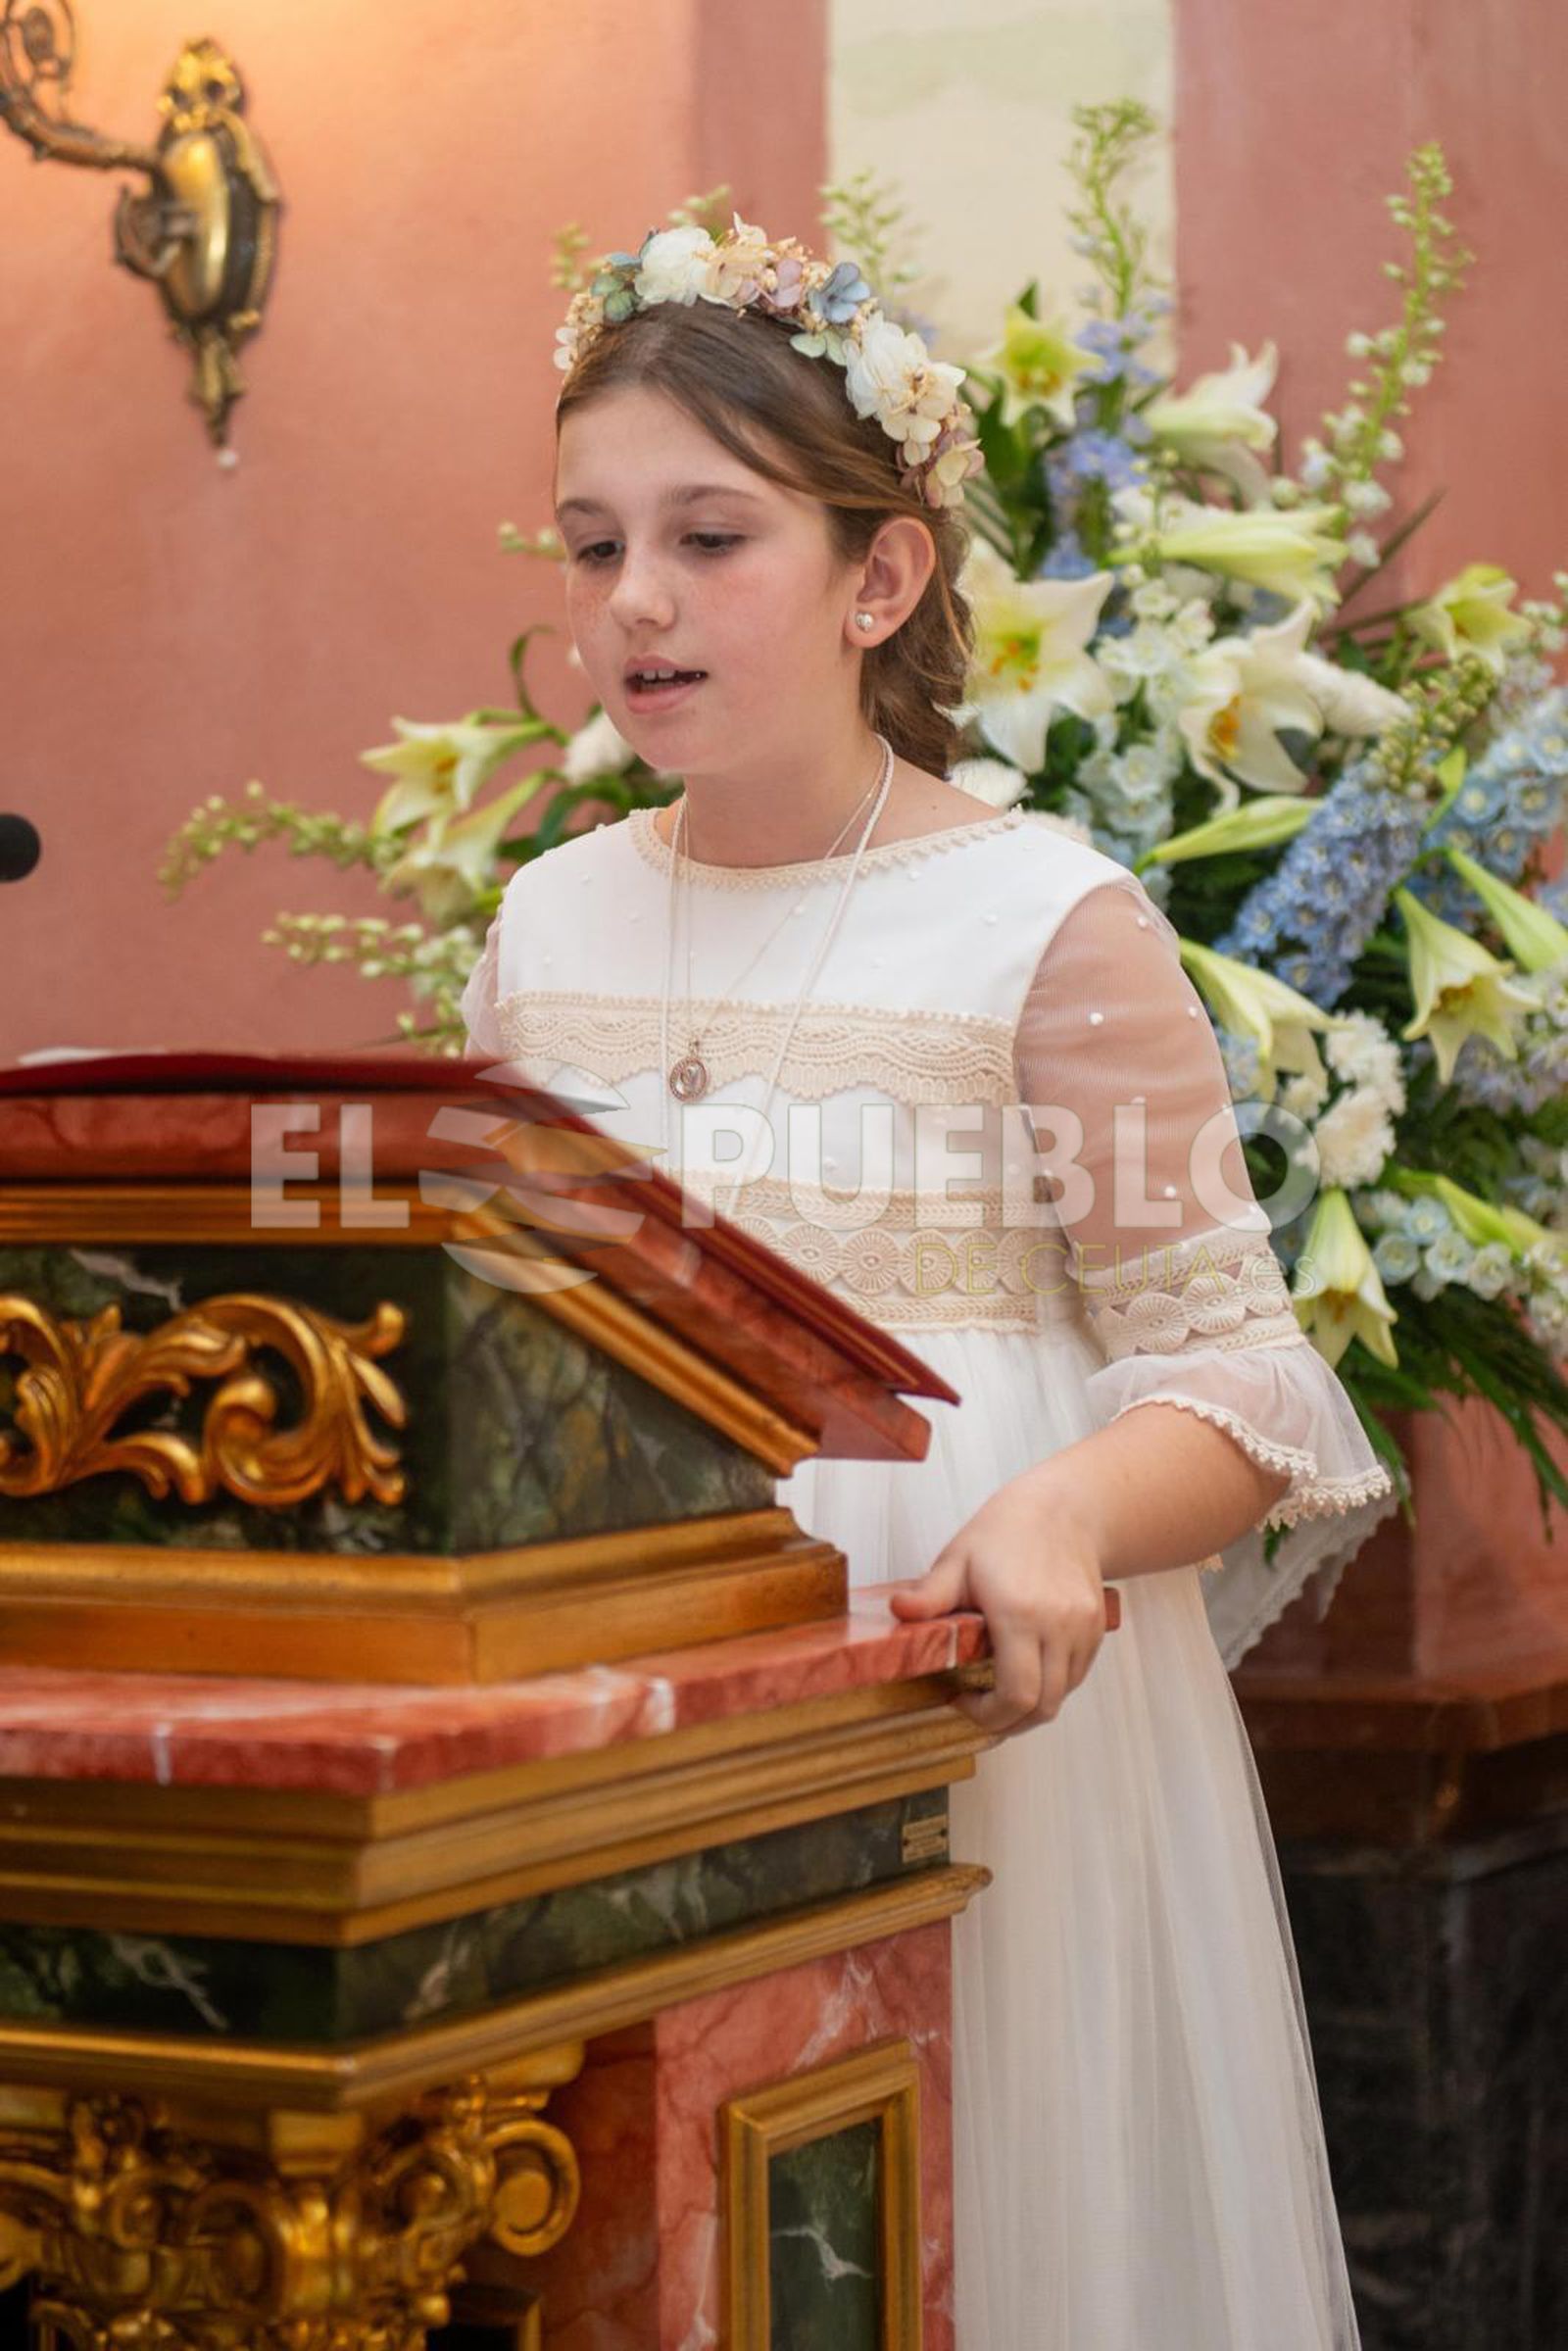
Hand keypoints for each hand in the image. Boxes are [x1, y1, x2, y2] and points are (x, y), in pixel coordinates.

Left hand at [888, 1470, 1117, 1737]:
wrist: (1064, 1508)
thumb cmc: (1006, 1531)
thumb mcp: (957, 1559)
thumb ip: (929, 1595)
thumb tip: (897, 1611)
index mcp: (1020, 1614)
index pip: (1016, 1695)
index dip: (988, 1716)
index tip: (961, 1703)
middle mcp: (1058, 1626)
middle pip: (1041, 1707)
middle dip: (1007, 1723)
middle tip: (977, 1713)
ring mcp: (1082, 1629)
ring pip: (1061, 1695)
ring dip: (1029, 1706)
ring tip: (997, 1695)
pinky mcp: (1095, 1628)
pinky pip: (1075, 1676)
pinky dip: (1050, 1686)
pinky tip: (1024, 1672)